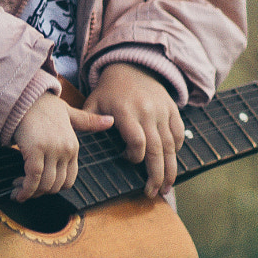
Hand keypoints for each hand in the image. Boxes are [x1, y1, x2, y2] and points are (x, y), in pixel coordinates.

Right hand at [11, 88, 113, 200]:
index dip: (55, 187)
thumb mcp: (69, 113)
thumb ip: (88, 121)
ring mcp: (51, 150)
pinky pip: (33, 178)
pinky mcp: (35, 150)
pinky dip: (25, 189)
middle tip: (28, 191)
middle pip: (57, 185)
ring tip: (19, 192)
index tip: (42, 188)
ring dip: (31, 193)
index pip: (69, 179)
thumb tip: (111, 121)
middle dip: (42, 193)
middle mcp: (65, 150)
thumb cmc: (44, 106)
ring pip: (45, 184)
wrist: (25, 97)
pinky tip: (17, 192)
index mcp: (73, 145)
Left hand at [87, 63, 184, 197]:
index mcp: (126, 112)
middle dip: (157, 175)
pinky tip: (171, 163)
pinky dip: (177, 149)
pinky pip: (178, 133)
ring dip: (170, 169)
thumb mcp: (94, 101)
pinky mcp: (172, 109)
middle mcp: (147, 112)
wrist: (132, 64)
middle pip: (157, 149)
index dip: (135, 157)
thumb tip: (79, 144)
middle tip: (154, 193)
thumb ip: (88, 122)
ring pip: (171, 145)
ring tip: (167, 188)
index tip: (126, 161)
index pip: (137, 142)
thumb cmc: (109, 89)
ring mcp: (162, 110)